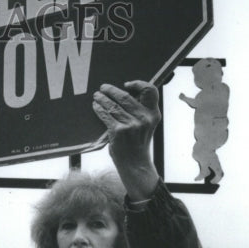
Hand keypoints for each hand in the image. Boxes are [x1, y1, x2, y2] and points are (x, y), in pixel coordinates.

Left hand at [92, 80, 160, 199]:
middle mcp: (144, 118)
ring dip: (102, 99)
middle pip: (125, 96)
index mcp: (153, 114)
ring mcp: (132, 125)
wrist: (135, 164)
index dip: (138, 83)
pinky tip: (95, 106)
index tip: (126, 84)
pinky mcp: (119, 131)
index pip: (150, 90)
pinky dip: (98, 109)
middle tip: (103, 88)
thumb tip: (122, 95)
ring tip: (96, 96)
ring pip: (113, 105)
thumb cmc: (138, 143)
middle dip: (111, 90)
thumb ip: (139, 111)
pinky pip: (106, 115)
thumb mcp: (146, 126)